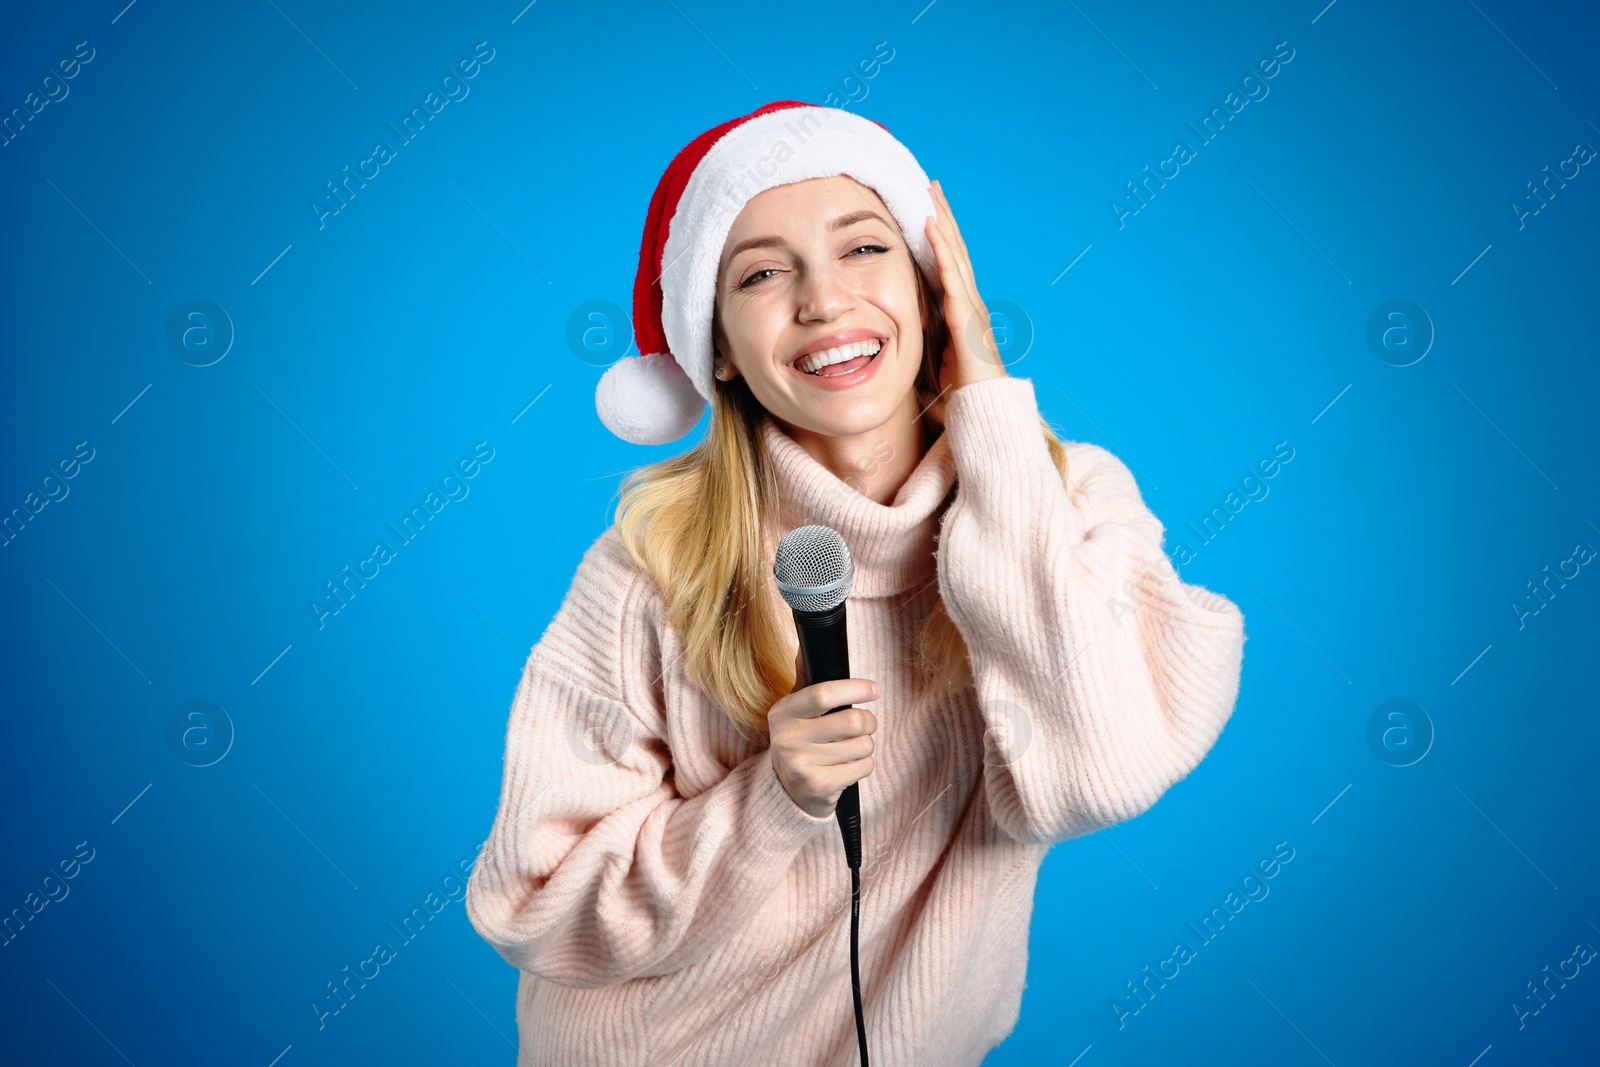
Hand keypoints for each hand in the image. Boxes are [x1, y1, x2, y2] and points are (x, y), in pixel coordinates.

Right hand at [767, 646, 879, 818]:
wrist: (788, 791)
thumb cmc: (800, 742)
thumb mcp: (794, 712)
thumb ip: (804, 680)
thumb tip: (806, 645)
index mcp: (782, 712)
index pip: (821, 694)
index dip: (854, 688)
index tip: (874, 688)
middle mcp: (787, 738)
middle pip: (850, 721)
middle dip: (868, 721)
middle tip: (866, 723)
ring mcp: (801, 765)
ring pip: (862, 745)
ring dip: (866, 745)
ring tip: (851, 748)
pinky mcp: (819, 786)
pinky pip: (863, 767)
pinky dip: (864, 765)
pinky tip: (847, 766)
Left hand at [923, 178, 1008, 428]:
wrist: (983, 421)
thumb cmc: (961, 399)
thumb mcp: (937, 362)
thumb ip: (926, 341)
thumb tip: (903, 334)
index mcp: (961, 313)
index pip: (949, 265)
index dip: (939, 236)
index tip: (926, 208)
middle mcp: (970, 305)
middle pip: (954, 251)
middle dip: (943, 217)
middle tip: (929, 184)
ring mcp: (972, 311)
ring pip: (955, 256)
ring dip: (943, 223)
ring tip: (930, 193)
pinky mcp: (968, 320)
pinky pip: (953, 277)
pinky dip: (942, 250)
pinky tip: (931, 227)